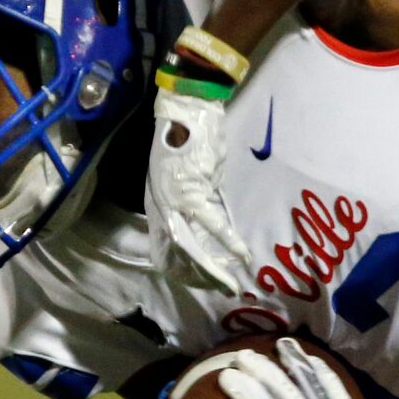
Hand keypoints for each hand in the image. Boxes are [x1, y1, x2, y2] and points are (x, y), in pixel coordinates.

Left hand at [146, 88, 256, 292]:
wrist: (187, 110)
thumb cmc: (185, 136)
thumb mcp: (183, 173)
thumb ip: (193, 196)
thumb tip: (207, 216)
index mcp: (157, 199)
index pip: (168, 242)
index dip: (184, 263)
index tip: (200, 279)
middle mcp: (162, 204)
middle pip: (181, 248)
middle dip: (201, 272)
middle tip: (218, 288)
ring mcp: (177, 199)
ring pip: (196, 241)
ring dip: (216, 263)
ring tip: (231, 281)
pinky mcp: (195, 192)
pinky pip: (214, 222)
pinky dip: (229, 239)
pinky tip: (241, 254)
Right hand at [221, 339, 391, 398]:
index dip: (242, 389)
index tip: (224, 374)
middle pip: (284, 390)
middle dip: (259, 370)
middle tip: (240, 357)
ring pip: (310, 383)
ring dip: (288, 362)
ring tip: (269, 348)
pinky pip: (336, 388)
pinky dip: (320, 370)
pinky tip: (306, 357)